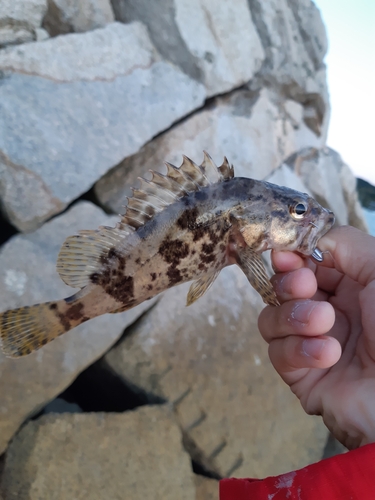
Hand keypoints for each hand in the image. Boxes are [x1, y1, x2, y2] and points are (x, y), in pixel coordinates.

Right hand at [258, 226, 374, 449]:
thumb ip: (343, 243)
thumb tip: (306, 243)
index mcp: (352, 286)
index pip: (305, 263)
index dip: (290, 256)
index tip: (285, 254)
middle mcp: (329, 312)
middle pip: (282, 288)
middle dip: (289, 283)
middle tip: (305, 286)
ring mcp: (312, 343)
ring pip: (272, 318)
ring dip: (294, 317)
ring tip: (324, 323)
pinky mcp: (301, 375)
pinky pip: (277, 353)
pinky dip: (299, 349)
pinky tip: (327, 354)